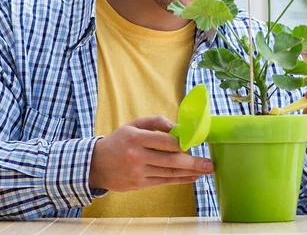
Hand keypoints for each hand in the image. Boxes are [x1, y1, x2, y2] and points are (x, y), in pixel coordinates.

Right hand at [88, 116, 214, 191]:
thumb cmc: (119, 141)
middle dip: (193, 162)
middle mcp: (137, 156)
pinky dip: (179, 179)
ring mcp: (138, 172)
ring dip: (190, 172)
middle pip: (170, 160)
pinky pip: (163, 181)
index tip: (196, 142)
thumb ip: (155, 122)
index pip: (164, 141)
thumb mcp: (133, 125)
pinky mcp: (139, 184)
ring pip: (169, 172)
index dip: (182, 143)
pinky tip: (192, 177)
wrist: (97, 165)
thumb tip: (176, 127)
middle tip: (209, 164)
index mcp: (135, 138)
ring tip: (206, 170)